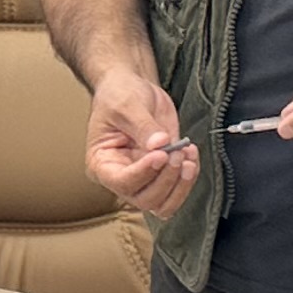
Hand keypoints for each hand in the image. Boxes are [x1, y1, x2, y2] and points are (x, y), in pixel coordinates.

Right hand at [85, 72, 197, 218]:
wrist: (133, 88)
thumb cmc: (120, 95)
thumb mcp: (127, 105)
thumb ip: (143, 126)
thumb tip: (160, 143)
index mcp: (102, 164)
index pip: (122, 182)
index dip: (144, 173)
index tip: (160, 153)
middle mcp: (121, 177)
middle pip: (145, 199)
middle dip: (166, 179)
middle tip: (177, 152)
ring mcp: (144, 178)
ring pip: (163, 203)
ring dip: (180, 184)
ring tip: (188, 155)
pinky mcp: (162, 173)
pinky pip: (177, 190)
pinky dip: (189, 178)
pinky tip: (191, 153)